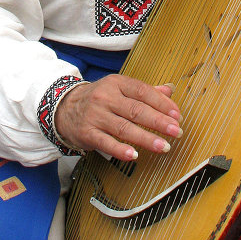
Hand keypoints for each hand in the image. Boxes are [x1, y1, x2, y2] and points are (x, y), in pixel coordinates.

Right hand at [54, 75, 182, 160]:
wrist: (64, 107)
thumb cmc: (99, 98)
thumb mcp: (119, 88)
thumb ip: (145, 90)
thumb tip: (170, 91)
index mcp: (116, 83)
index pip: (142, 91)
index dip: (161, 103)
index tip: (176, 115)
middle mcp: (106, 97)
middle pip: (136, 110)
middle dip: (158, 121)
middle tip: (176, 131)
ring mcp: (96, 116)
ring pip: (124, 128)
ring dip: (145, 138)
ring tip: (163, 146)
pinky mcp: (87, 133)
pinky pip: (106, 142)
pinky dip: (120, 150)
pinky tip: (134, 155)